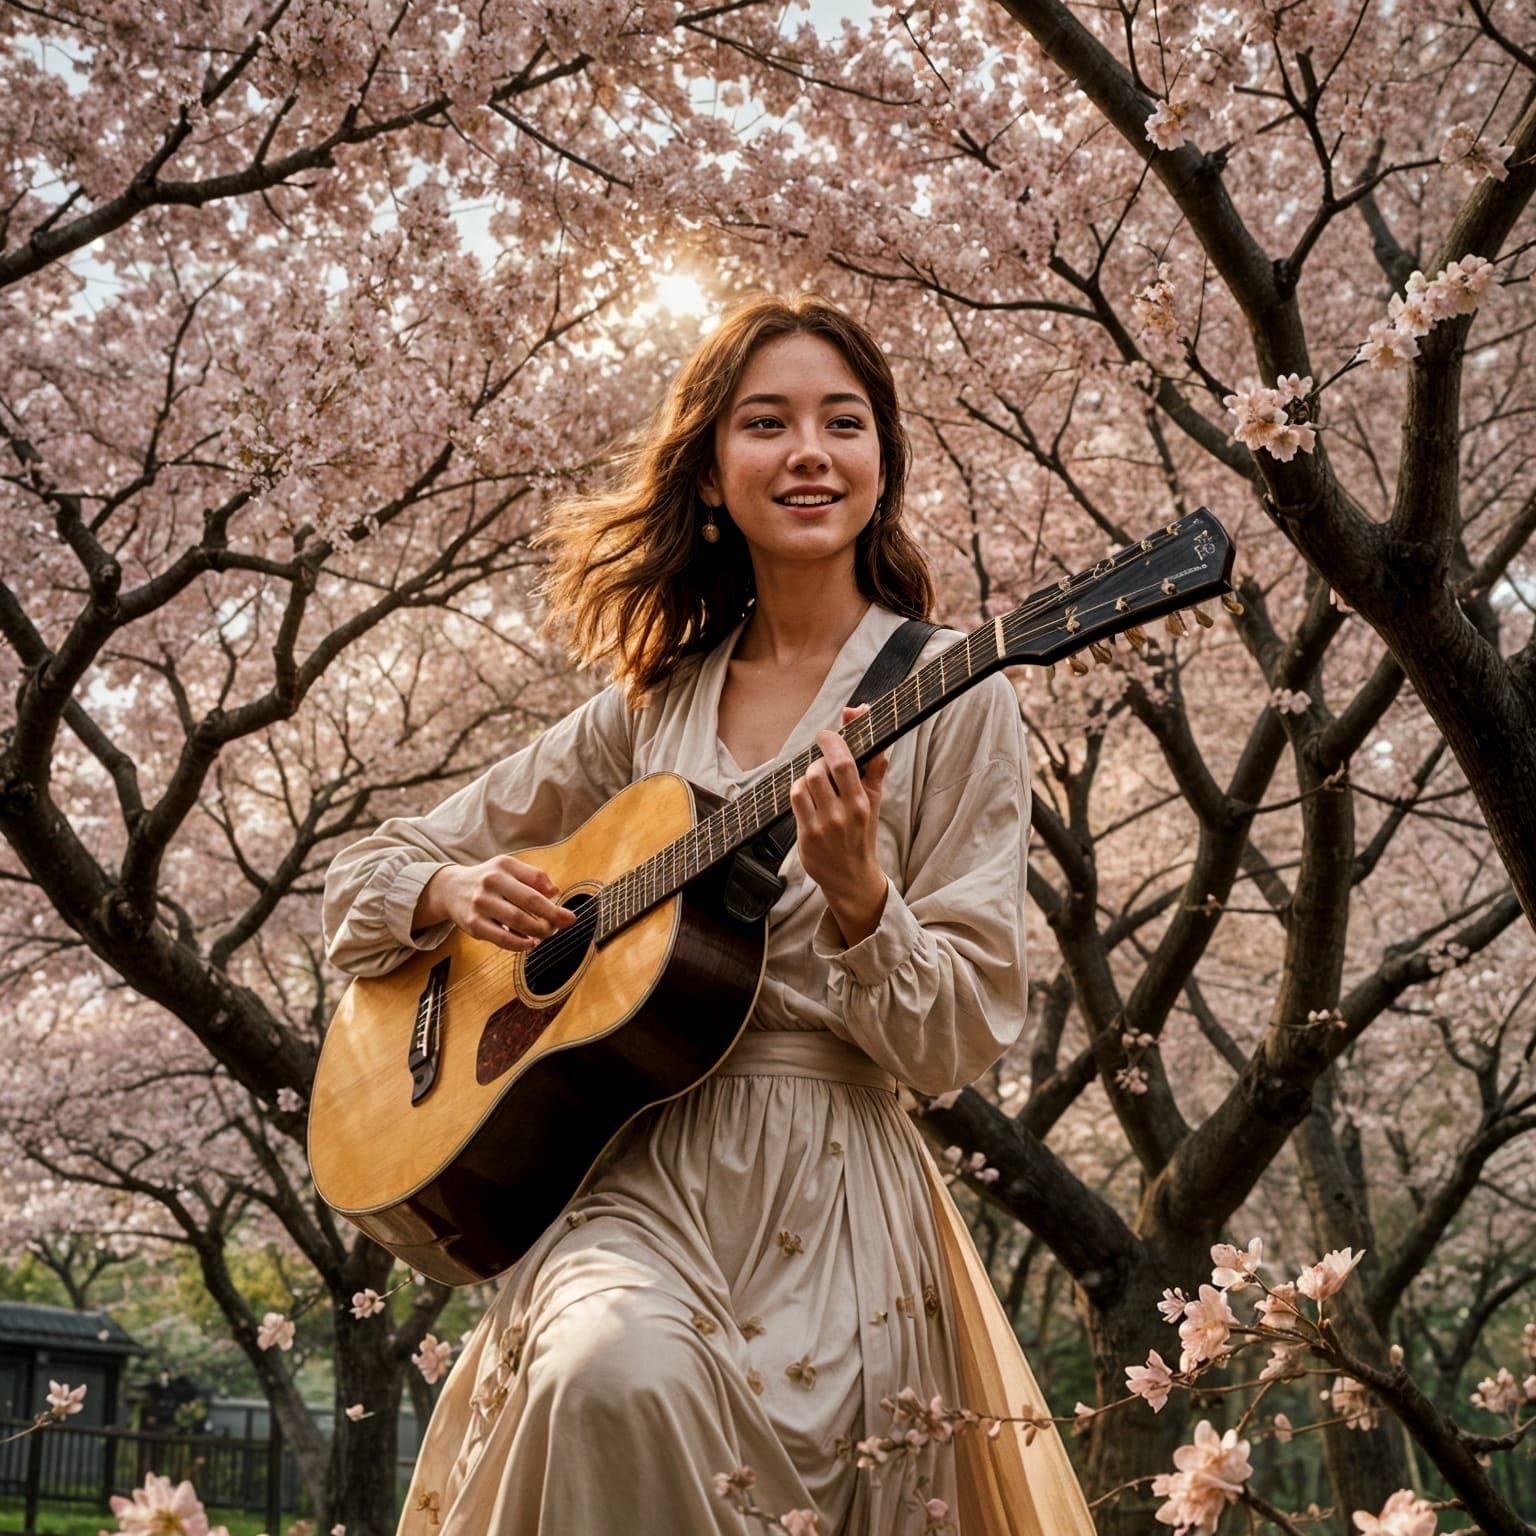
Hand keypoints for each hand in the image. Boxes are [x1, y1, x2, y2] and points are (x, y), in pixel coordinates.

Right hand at [413, 855, 576, 951]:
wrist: (451, 889)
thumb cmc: (489, 881)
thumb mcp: (508, 869)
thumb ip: (533, 877)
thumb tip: (555, 891)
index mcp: (504, 866)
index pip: (536, 879)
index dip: (555, 897)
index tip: (569, 913)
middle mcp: (491, 881)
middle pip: (529, 900)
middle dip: (552, 915)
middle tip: (566, 924)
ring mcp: (481, 903)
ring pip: (517, 919)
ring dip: (538, 930)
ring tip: (548, 934)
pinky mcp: (474, 923)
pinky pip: (501, 937)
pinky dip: (519, 943)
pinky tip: (530, 943)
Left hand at [790, 704, 889, 944]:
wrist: (852, 877)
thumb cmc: (862, 833)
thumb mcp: (873, 801)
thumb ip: (874, 765)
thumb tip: (874, 729)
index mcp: (862, 803)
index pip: (845, 763)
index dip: (834, 741)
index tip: (828, 733)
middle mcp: (843, 814)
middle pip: (822, 769)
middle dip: (819, 755)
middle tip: (823, 753)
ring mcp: (823, 825)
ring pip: (805, 782)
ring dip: (808, 774)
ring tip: (818, 780)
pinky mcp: (806, 836)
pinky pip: (795, 799)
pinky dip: (799, 790)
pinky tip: (807, 796)